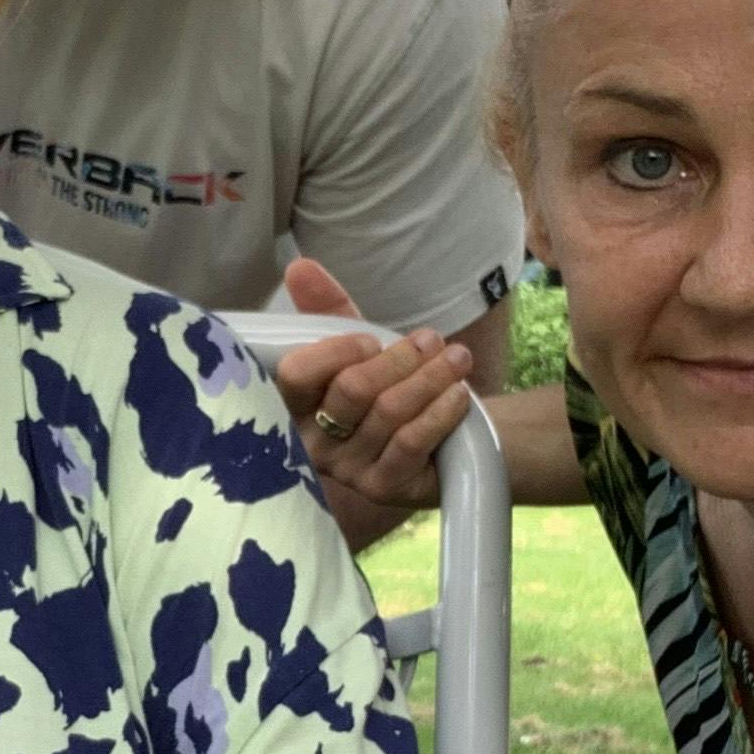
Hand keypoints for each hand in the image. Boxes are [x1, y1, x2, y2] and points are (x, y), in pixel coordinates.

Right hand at [274, 260, 474, 513]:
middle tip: (431, 341)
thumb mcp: (357, 344)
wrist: (439, 436)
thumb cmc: (386, 385)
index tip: (371, 340)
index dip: (336, 351)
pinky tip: (458, 393)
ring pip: (388, 412)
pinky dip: (440, 411)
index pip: (295, 374)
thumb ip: (328, 308)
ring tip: (457, 358)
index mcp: (295, 403)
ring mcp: (347, 469)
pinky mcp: (383, 487)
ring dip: (430, 378)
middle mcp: (313, 441)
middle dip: (399, 359)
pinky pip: (412, 442)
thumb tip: (300, 266)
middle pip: (351, 390)